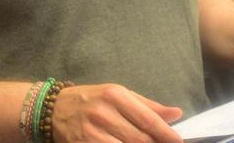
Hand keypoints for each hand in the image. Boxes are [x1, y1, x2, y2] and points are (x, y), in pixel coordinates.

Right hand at [51, 83, 182, 142]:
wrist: (54, 109)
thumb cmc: (92, 99)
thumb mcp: (119, 94)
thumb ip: (148, 106)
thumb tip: (176, 113)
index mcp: (115, 96)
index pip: (147, 118)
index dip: (166, 133)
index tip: (178, 141)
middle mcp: (103, 113)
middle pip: (139, 138)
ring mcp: (91, 133)